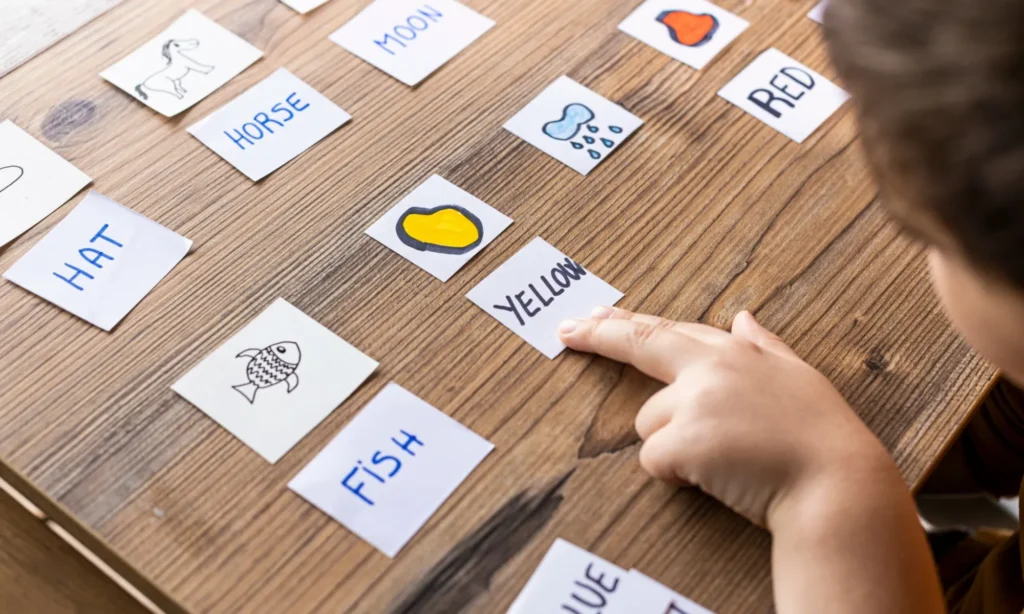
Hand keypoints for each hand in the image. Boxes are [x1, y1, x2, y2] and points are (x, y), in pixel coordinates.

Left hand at [558, 307, 897, 529]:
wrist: (836, 483)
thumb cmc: (822, 436)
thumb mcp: (799, 376)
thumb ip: (765, 346)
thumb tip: (742, 317)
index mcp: (734, 351)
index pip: (669, 329)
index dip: (629, 321)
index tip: (596, 314)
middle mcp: (709, 367)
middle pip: (641, 345)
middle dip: (599, 336)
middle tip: (566, 332)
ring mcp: (694, 401)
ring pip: (649, 423)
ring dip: (672, 443)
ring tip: (725, 457)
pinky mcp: (683, 440)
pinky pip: (654, 460)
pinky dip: (676, 474)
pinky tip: (717, 476)